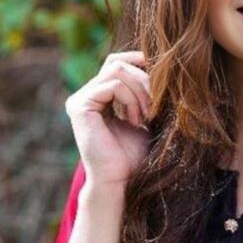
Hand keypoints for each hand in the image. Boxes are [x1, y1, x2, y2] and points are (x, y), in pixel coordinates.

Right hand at [64, 50, 151, 188]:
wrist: (122, 181)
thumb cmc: (135, 156)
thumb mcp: (144, 118)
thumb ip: (144, 94)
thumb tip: (162, 65)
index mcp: (98, 97)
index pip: (116, 63)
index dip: (138, 60)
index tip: (162, 72)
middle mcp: (85, 96)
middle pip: (117, 63)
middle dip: (144, 79)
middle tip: (157, 105)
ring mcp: (80, 100)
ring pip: (116, 71)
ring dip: (140, 91)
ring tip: (147, 116)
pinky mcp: (80, 107)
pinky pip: (113, 85)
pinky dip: (131, 99)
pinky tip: (136, 121)